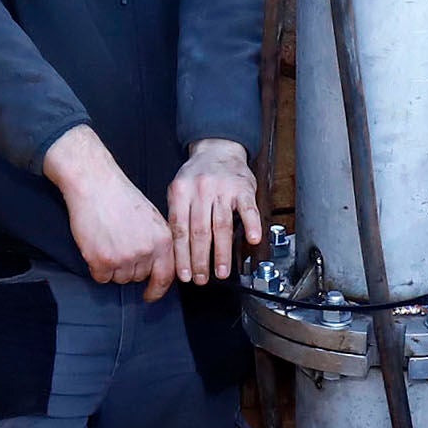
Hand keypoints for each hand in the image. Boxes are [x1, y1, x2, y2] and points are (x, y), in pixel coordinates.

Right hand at [47, 126, 175, 297]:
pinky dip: (96, 267)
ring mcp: (125, 258)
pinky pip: (101, 277)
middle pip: (138, 276)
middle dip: (128, 267)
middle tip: (117, 244)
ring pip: (119, 278)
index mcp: (163, 240)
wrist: (94, 183)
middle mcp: (147, 251)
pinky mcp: (102, 261)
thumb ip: (157, 243)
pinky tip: (95, 246)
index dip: (157, 290)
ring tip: (107, 240)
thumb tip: (156, 267)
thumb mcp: (151, 218)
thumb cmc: (120, 197)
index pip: (165, 276)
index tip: (150, 296)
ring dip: (112, 267)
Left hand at [165, 139, 262, 286]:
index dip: (182, 256)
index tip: (184, 275)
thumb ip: (177, 215)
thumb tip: (175, 252)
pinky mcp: (243, 187)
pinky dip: (251, 224)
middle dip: (200, 260)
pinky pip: (247, 208)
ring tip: (221, 272)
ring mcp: (222, 188)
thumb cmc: (197, 174)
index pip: (180, 230)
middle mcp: (200, 189)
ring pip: (221, 225)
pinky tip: (251, 239)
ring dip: (222, 252)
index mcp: (180, 192)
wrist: (217, 148)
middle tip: (201, 279)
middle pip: (199, 231)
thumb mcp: (178, 190)